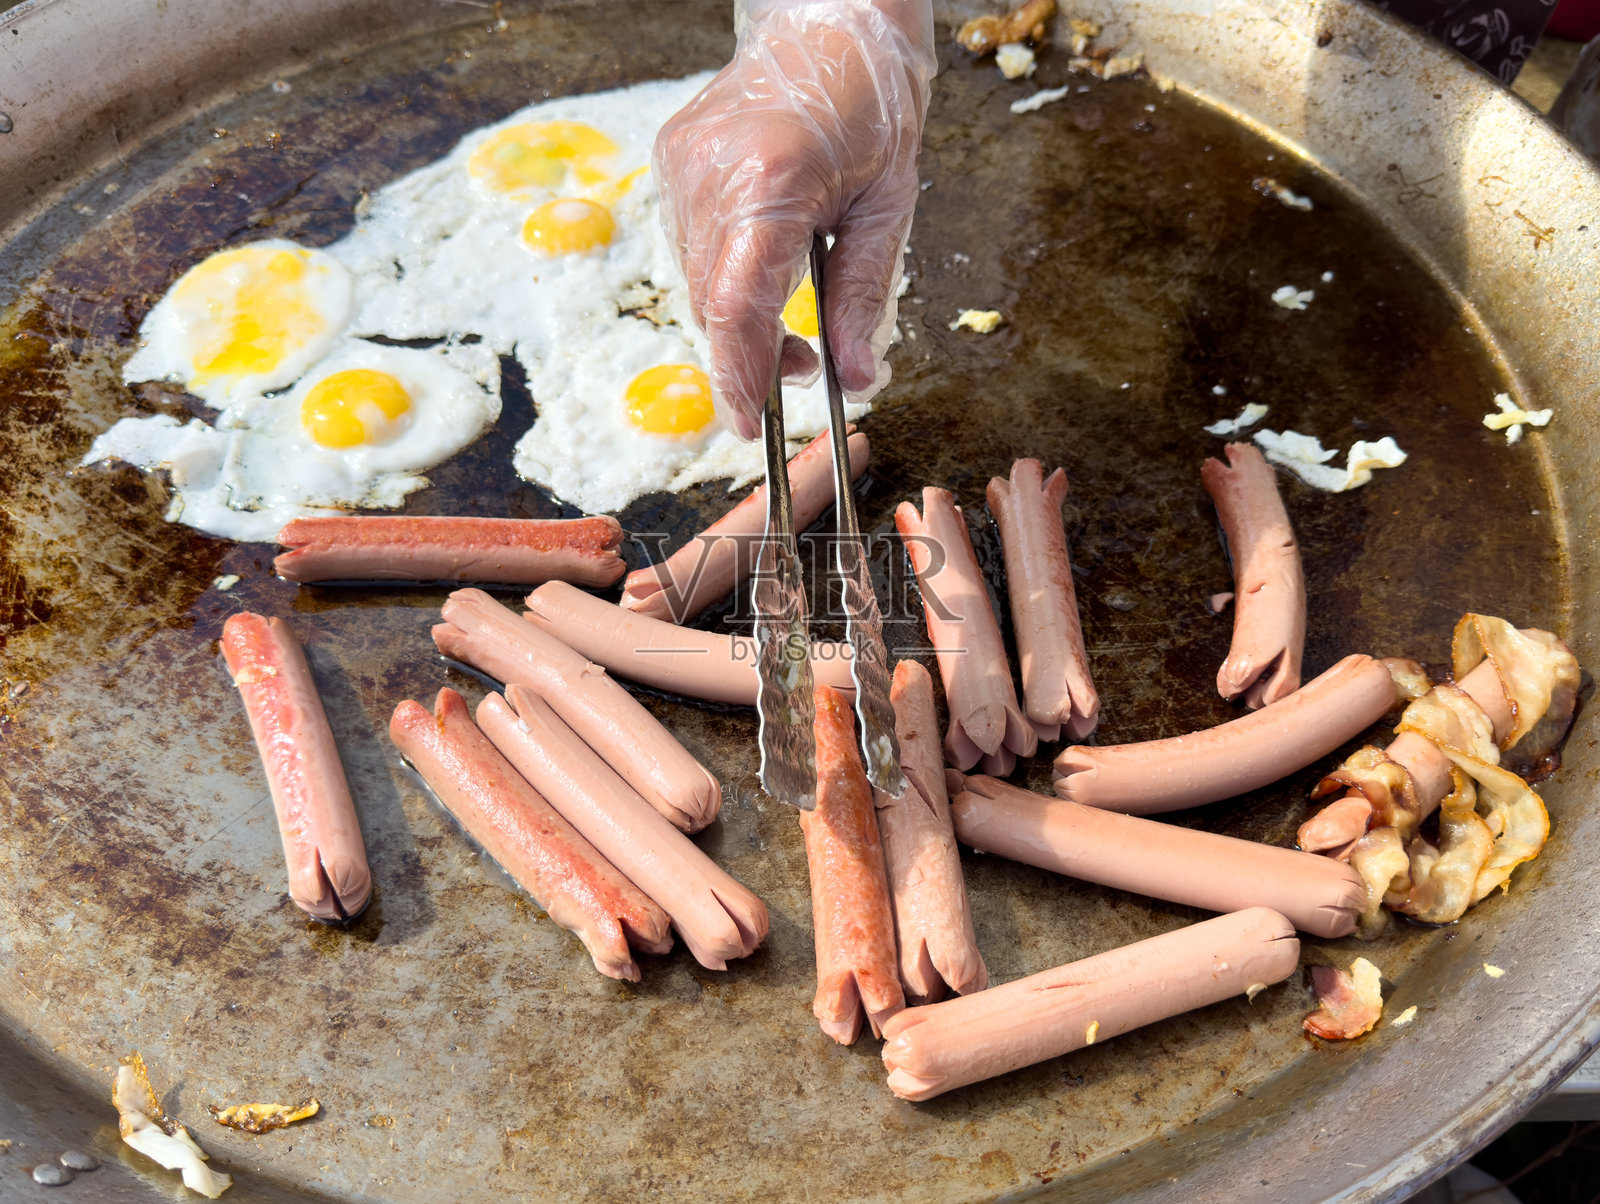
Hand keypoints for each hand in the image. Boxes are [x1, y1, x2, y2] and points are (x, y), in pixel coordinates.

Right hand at [654, 0, 935, 438]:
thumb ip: (864, 297)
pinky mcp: (672, 160)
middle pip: (712, 304)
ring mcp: (683, 165)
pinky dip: (725, 273)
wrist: (830, 21)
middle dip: (751, 355)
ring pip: (697, 281)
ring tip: (792, 320)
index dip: (740, 376)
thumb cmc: (871, 102)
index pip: (738, 307)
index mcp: (772, 184)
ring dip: (739, 317)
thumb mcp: (890, 206)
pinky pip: (691, 244)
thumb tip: (859, 377)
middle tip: (805, 371)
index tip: (751, 424)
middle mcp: (712, 175)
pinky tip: (766, 256)